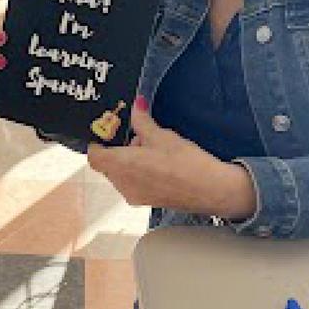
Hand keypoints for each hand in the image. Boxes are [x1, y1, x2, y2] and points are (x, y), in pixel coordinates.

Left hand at [87, 100, 258, 219]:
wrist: (213, 190)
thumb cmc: (185, 162)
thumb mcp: (162, 136)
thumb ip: (142, 121)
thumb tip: (136, 105)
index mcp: (120, 166)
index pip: (94, 157)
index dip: (98, 144)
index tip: (107, 133)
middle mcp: (122, 184)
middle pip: (107, 165)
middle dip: (119, 150)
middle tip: (138, 138)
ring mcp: (134, 196)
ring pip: (121, 175)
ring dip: (129, 161)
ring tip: (153, 150)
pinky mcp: (147, 202)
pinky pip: (133, 184)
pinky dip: (138, 173)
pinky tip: (160, 165)